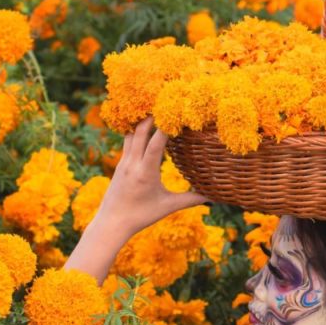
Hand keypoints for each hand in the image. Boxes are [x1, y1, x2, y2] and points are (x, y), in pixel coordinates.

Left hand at [94, 117, 208, 236]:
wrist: (112, 222)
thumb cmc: (141, 216)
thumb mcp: (167, 207)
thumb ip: (190, 199)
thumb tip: (213, 196)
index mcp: (145, 172)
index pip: (156, 143)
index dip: (165, 127)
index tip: (174, 112)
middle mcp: (132, 163)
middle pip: (140, 131)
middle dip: (152, 116)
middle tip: (165, 102)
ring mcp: (123, 162)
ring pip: (131, 134)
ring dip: (142, 121)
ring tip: (154, 108)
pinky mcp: (120, 164)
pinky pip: (127, 141)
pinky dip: (136, 131)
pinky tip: (143, 124)